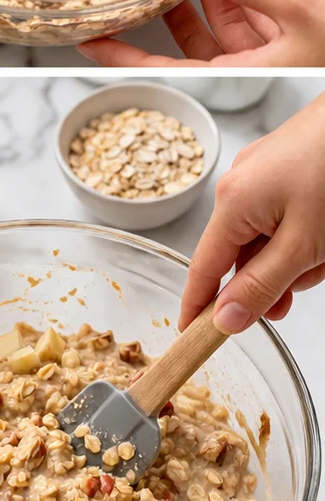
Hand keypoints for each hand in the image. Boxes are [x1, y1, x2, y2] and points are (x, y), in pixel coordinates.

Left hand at [80, 0, 324, 66]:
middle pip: (191, 42)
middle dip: (168, 8)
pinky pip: (262, 14)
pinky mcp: (297, 39)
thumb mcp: (306, 14)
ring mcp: (275, 54)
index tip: (85, 40)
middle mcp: (253, 70)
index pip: (163, 70)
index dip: (121, 56)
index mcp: (244, 76)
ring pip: (228, 23)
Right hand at [178, 93, 324, 332]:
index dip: (196, 305)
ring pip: (269, 235)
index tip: (191, 334)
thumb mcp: (305, 246)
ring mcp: (261, 172)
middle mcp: (237, 185)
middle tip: (308, 283)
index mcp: (232, 203)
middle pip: (243, 253)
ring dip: (297, 255)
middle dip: (275, 276)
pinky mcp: (284, 166)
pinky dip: (305, 232)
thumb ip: (262, 286)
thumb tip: (225, 319)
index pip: (203, 268)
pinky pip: (283, 214)